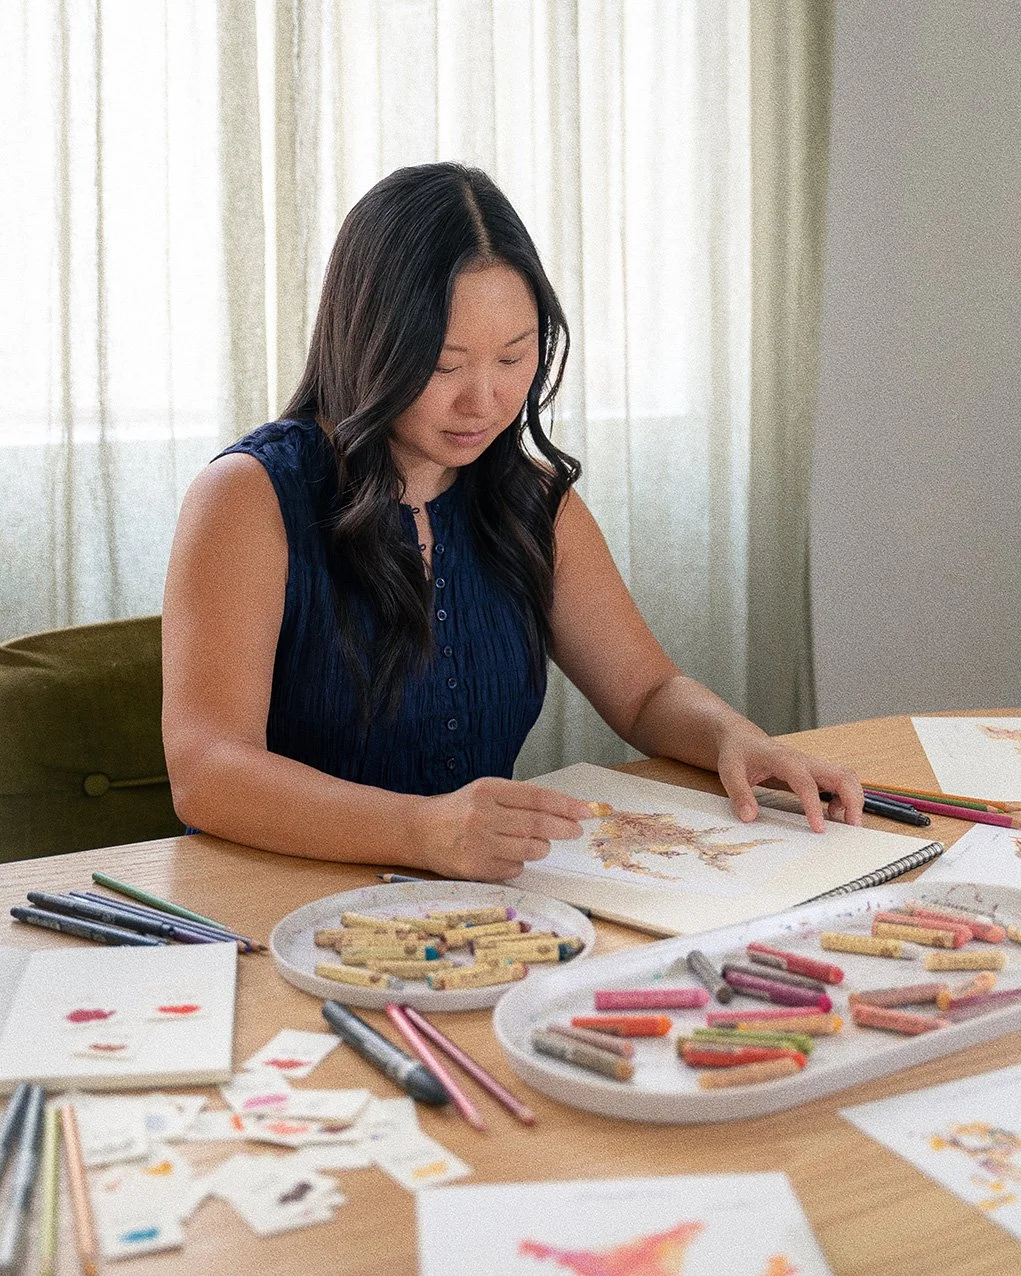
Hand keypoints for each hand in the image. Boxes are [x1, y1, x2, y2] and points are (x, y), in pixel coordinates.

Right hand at [414, 776, 591, 880]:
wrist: (420, 830)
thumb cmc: (461, 810)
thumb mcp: (487, 792)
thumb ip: (521, 800)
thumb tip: (564, 811)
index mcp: (488, 790)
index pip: (537, 797)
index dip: (565, 805)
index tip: (585, 811)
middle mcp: (483, 815)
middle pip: (537, 824)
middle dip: (563, 828)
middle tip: (575, 831)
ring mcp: (479, 843)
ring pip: (530, 849)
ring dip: (540, 847)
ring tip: (533, 842)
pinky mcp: (476, 867)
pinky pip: (514, 868)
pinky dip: (518, 863)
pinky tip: (504, 854)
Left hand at [714, 727, 863, 832]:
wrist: (742, 737)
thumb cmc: (738, 752)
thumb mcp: (730, 771)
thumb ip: (739, 794)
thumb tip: (749, 817)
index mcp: (784, 760)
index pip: (806, 782)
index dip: (814, 806)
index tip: (819, 828)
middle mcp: (803, 760)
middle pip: (841, 774)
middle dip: (853, 799)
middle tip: (853, 827)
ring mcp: (811, 765)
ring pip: (845, 776)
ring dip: (854, 798)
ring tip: (848, 823)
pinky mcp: (813, 771)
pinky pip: (839, 781)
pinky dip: (844, 797)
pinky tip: (833, 812)